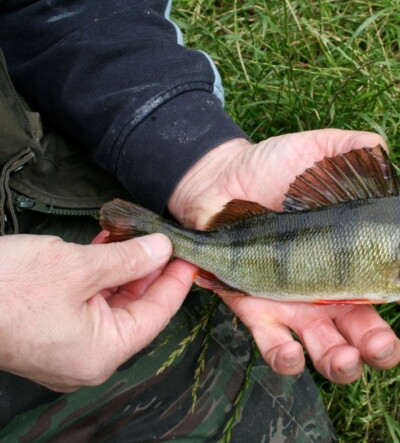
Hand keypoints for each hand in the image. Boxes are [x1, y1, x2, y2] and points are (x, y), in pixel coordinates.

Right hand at [0, 232, 196, 390]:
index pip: (157, 314)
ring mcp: (68, 346)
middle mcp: (89, 356)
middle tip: (163, 240)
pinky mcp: (49, 331)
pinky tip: (104, 245)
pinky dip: (97, 275)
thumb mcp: (78, 267)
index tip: (190, 255)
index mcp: (103, 351)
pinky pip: (86, 303)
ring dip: (122, 268)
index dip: (176, 281)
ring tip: (133, 235)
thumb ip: (128, 259)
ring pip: (110, 303)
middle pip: (135, 308)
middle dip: (149, 270)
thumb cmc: (10, 288)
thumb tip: (162, 249)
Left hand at [168, 129, 399, 382]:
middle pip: (373, 332)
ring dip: (344, 364)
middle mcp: (339, 289)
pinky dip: (286, 357)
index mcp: (364, 256)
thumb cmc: (275, 166)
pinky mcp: (261, 311)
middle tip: (386, 345)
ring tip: (347, 357)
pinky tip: (293, 352)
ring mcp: (301, 305)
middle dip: (385, 347)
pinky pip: (276, 345)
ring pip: (332, 350)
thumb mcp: (322, 149)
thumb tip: (387, 153)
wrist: (220, 180)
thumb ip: (357, 149)